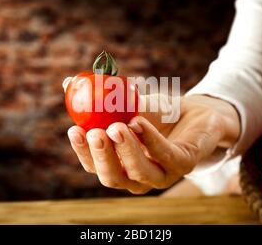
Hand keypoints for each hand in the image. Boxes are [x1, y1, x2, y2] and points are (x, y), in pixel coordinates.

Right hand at [66, 94, 239, 193]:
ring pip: (139, 172)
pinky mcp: (183, 165)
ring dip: (126, 149)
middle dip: (102, 157)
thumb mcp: (126, 104)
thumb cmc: (156, 113)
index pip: (94, 166)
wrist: (194, 113)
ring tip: (117, 125)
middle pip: (113, 177)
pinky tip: (139, 122)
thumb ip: (100, 97)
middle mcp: (137, 178)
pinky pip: (165, 155)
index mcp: (119, 166)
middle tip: (95, 133)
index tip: (74, 129)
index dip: (82, 152)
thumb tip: (67, 82)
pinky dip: (150, 139)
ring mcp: (161, 175)